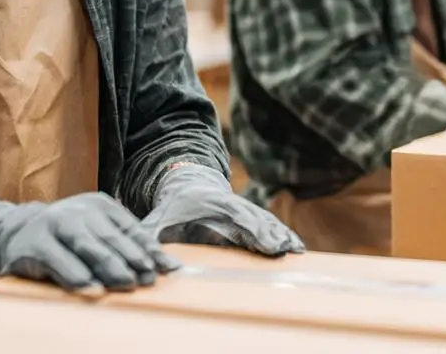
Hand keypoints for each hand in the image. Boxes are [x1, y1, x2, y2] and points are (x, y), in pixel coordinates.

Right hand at [0, 192, 173, 292]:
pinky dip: (76, 276)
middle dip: (132, 260)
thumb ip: (124, 244)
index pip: (130, 228)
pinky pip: (58, 262)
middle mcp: (77, 211)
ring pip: (87, 247)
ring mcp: (54, 225)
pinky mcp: (33, 245)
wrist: (13, 232)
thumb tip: (165, 266)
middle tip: (149, 279)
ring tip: (126, 284)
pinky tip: (91, 289)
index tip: (167, 269)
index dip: (149, 249)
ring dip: (109, 267)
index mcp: (99, 205)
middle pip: (111, 238)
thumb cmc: (66, 237)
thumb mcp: (95, 232)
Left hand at [141, 165, 303, 256]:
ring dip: (283, 235)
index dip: (255, 231)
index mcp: (216, 205)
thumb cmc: (174, 207)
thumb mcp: (159, 218)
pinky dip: (285, 234)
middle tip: (286, 251)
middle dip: (273, 235)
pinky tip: (299, 248)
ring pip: (268, 222)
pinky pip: (271, 225)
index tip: (269, 246)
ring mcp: (246, 211)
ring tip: (297, 251)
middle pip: (259, 220)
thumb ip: (151, 236)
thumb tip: (146, 260)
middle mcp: (236, 206)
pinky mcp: (252, 217)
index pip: (240, 217)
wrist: (189, 185)